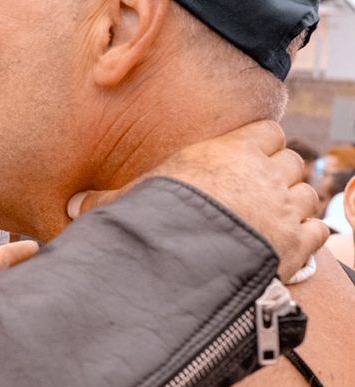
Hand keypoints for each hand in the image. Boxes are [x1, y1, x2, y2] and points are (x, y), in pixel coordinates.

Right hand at [67, 120, 327, 279]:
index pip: (266, 132)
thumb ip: (106, 201)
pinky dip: (309, 233)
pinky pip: (319, 228)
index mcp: (231, 152)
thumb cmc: (164, 219)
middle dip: (280, 173)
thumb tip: (68, 205)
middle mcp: (265, 174)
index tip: (247, 158)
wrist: (197, 254)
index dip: (260, 145)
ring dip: (295, 203)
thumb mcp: (130, 202)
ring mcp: (286, 207)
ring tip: (273, 216)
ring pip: (308, 191)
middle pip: (293, 160)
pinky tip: (290, 242)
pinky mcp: (299, 242)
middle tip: (260, 190)